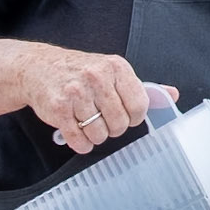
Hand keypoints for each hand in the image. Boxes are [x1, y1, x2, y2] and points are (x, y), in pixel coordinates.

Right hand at [19, 46, 174, 154]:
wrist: (38, 68)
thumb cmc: (79, 71)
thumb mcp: (113, 71)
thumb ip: (142, 87)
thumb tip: (172, 96)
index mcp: (116, 67)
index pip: (140, 106)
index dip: (134, 117)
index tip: (125, 115)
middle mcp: (96, 76)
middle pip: (120, 123)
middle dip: (113, 128)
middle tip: (102, 119)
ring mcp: (76, 92)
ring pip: (100, 134)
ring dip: (95, 135)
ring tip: (87, 122)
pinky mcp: (58, 108)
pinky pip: (79, 140)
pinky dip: (81, 143)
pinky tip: (77, 133)